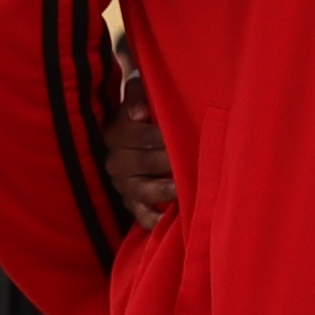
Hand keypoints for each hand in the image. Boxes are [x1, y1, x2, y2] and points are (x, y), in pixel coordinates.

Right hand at [90, 46, 176, 235]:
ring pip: (145, 190)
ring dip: (166, 190)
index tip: (189, 135)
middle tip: (198, 160)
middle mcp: (116, 162)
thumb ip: (137, 94)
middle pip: (147, 162)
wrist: (124, 144)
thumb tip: (140, 113)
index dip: (166, 137)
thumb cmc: (142, 117)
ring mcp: (122, 186)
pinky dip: (155, 219)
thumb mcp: (136, 99)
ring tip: (185, 188)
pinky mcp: (130, 204)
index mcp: (116, 133)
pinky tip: (172, 220)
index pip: (143, 136)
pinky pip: (141, 216)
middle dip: (172, 161)